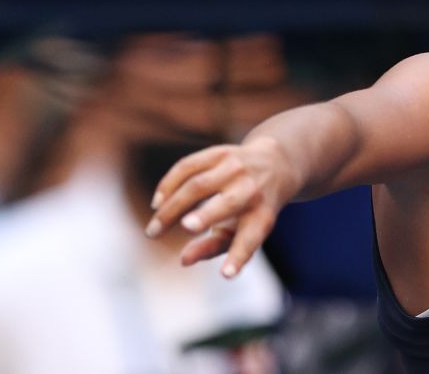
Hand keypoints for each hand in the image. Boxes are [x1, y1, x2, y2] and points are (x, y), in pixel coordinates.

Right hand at [145, 136, 296, 277]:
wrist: (274, 164)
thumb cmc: (251, 210)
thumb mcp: (242, 231)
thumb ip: (213, 247)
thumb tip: (183, 260)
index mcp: (262, 216)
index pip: (251, 239)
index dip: (238, 258)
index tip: (226, 275)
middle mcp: (252, 190)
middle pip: (228, 203)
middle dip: (206, 216)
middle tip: (184, 228)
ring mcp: (236, 167)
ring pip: (197, 184)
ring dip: (171, 207)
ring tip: (153, 230)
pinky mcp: (220, 153)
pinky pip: (186, 167)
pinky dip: (168, 185)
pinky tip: (158, 203)